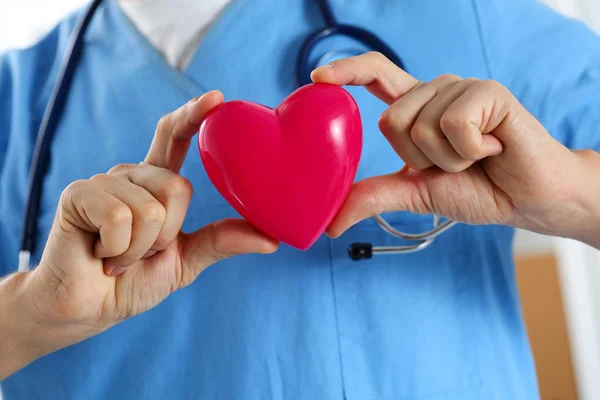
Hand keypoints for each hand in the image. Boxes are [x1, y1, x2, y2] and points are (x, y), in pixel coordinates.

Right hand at [16, 92, 278, 368]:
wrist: (87, 308)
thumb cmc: (134, 281)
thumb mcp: (186, 260)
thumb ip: (223, 241)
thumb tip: (274, 238)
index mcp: (155, 183)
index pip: (173, 137)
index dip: (193, 115)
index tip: (217, 98)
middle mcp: (130, 175)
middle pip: (177, 188)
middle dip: (167, 235)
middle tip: (142, 253)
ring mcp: (103, 182)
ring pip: (152, 209)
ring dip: (141, 248)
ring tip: (118, 256)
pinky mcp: (78, 195)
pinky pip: (122, 218)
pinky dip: (119, 251)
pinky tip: (102, 256)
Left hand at [312, 52, 598, 243]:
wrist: (525, 200)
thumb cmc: (475, 189)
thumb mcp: (415, 192)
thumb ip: (374, 197)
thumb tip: (331, 223)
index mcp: (416, 108)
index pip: (375, 75)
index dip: (346, 71)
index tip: (317, 80)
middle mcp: (434, 91)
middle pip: (391, 121)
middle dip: (418, 159)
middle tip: (452, 165)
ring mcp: (460, 88)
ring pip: (420, 126)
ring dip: (447, 159)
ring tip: (475, 157)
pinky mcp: (488, 92)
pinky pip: (453, 125)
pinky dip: (470, 151)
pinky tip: (492, 148)